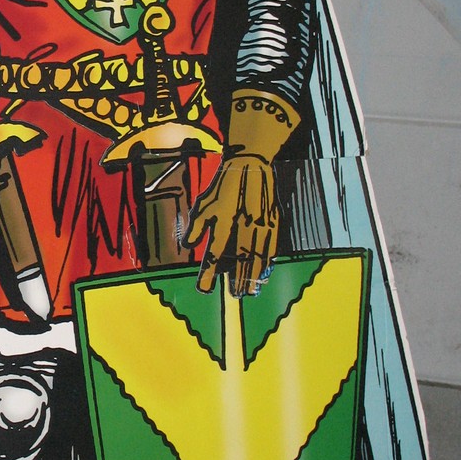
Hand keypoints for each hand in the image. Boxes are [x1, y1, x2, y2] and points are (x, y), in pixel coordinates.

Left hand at [184, 154, 277, 296]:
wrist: (250, 165)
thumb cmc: (223, 187)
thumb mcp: (203, 204)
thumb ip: (196, 226)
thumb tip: (187, 245)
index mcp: (224, 220)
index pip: (214, 252)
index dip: (208, 272)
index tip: (204, 288)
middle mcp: (244, 224)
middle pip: (241, 259)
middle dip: (238, 279)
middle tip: (236, 294)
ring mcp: (261, 224)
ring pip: (258, 255)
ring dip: (253, 274)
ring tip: (249, 289)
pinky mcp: (273, 221)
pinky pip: (271, 246)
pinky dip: (267, 261)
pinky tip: (264, 272)